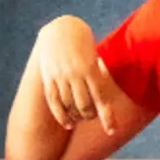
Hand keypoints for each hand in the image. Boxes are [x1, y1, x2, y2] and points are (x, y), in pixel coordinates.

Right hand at [35, 16, 117, 134]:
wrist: (61, 28)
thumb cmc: (85, 44)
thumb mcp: (95, 57)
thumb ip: (98, 77)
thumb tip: (102, 99)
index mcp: (90, 68)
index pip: (101, 99)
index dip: (107, 117)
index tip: (111, 131)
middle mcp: (75, 74)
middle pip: (84, 106)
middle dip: (90, 116)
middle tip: (92, 116)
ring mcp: (60, 76)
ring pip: (69, 106)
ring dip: (76, 117)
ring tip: (80, 119)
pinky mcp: (48, 77)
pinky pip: (54, 102)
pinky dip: (61, 116)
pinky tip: (68, 124)